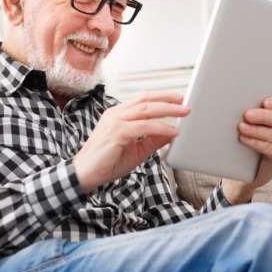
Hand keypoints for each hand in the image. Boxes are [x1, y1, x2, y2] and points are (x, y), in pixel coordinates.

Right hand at [73, 93, 189, 191]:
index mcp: (119, 114)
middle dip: (169, 99)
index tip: (179, 99)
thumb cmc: (107, 162)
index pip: (143, 100)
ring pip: (146, 110)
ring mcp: (115, 121)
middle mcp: (116, 114)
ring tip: (184, 112)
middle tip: (186, 102)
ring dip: (168, 110)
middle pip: (146, 100)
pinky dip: (160, 128)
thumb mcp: (137, 150)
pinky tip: (172, 131)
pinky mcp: (117, 132)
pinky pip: (143, 127)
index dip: (162, 97)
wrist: (86, 174)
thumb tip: (172, 132)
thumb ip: (153, 140)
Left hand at [223, 96, 271, 203]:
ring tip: (241, 127)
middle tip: (247, 115)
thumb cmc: (241, 140)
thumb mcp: (244, 122)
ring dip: (257, 130)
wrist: (242, 168)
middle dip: (262, 116)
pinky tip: (245, 139)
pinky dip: (258, 143)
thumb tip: (229, 101)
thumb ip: (245, 112)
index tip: (265, 102)